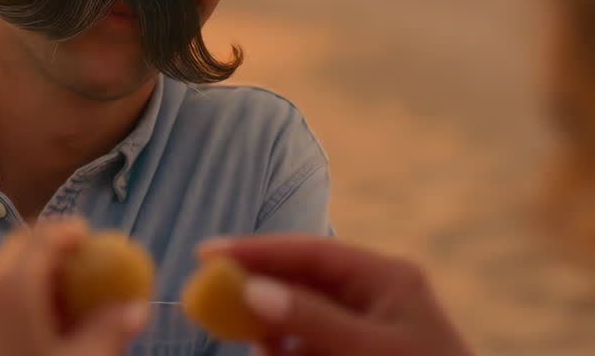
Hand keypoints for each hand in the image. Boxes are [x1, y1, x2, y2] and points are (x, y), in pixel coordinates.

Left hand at [0, 219, 148, 355]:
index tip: (88, 245)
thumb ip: (106, 334)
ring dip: (11, 285)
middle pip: (10, 253)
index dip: (71, 235)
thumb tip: (135, 309)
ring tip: (35, 318)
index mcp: (8, 289)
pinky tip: (0, 342)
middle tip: (69, 282)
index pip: (44, 235)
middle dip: (42, 259)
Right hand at [199, 235, 472, 355]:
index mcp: (387, 278)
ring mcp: (362, 332)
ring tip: (261, 348)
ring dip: (270, 332)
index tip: (208, 252)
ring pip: (297, 319)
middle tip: (210, 299)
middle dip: (257, 291)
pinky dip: (285, 352)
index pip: (311, 252)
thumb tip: (253, 289)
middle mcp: (372, 298)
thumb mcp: (371, 351)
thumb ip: (313, 319)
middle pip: (299, 282)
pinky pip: (307, 347)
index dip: (258, 250)